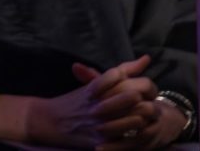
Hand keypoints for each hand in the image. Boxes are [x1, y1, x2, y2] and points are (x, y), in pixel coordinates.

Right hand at [0, 56, 150, 149]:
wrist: (48, 122)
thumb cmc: (75, 101)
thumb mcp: (94, 83)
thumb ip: (122, 70)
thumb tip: (147, 58)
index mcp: (95, 86)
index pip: (122, 76)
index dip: (141, 82)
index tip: (147, 89)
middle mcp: (96, 103)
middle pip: (132, 95)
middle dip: (145, 99)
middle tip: (150, 102)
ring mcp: (98, 122)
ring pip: (134, 117)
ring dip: (143, 117)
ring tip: (145, 117)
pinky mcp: (100, 140)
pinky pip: (127, 136)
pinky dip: (135, 133)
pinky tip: (137, 130)